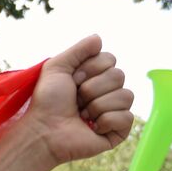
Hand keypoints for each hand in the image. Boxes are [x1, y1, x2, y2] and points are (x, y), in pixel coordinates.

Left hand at [23, 36, 134, 164]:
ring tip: (82, 115)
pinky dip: (107, 121)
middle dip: (92, 88)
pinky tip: (92, 128)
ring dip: (98, 105)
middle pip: (119, 76)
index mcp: (94, 77)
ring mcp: (114, 111)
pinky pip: (127, 117)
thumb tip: (98, 38)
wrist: (44, 131)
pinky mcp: (118, 131)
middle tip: (75, 101)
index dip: (90, 69)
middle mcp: (106, 92)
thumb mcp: (56, 67)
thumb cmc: (47, 102)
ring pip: (126, 95)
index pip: (110, 59)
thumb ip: (78, 50)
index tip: (72, 81)